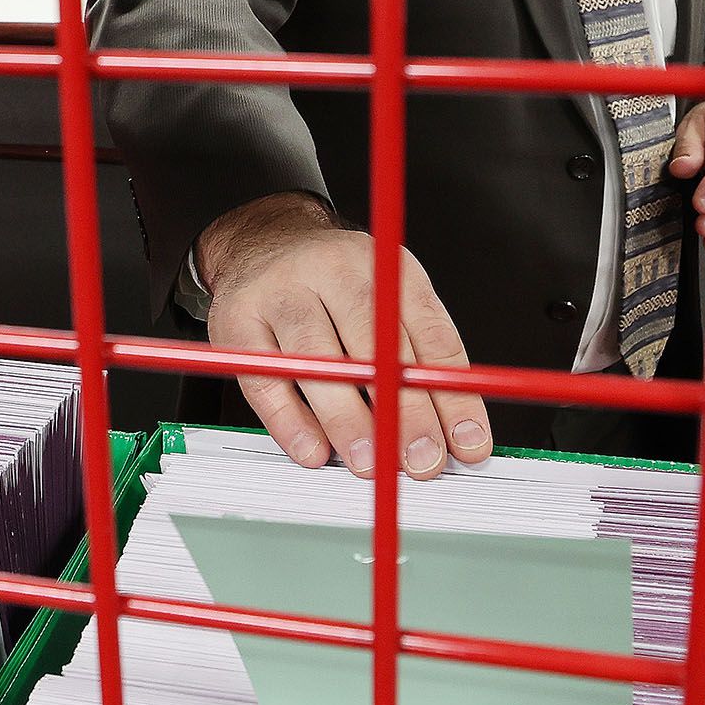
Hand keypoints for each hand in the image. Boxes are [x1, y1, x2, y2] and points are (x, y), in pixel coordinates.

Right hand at [195, 193, 491, 479]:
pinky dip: (291, 423)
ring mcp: (281, 294)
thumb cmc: (334, 285)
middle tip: (422, 460)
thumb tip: (455, 434)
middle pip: (376, 345)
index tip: (467, 443)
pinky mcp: (237, 323)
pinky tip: (313, 451)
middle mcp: (334, 271)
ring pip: (319, 361)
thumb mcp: (389, 300)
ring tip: (370, 462)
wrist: (261, 242)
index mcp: (386, 266)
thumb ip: (421, 358)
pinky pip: (266, 381)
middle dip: (405, 411)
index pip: (430, 334)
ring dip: (349, 421)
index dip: (453, 395)